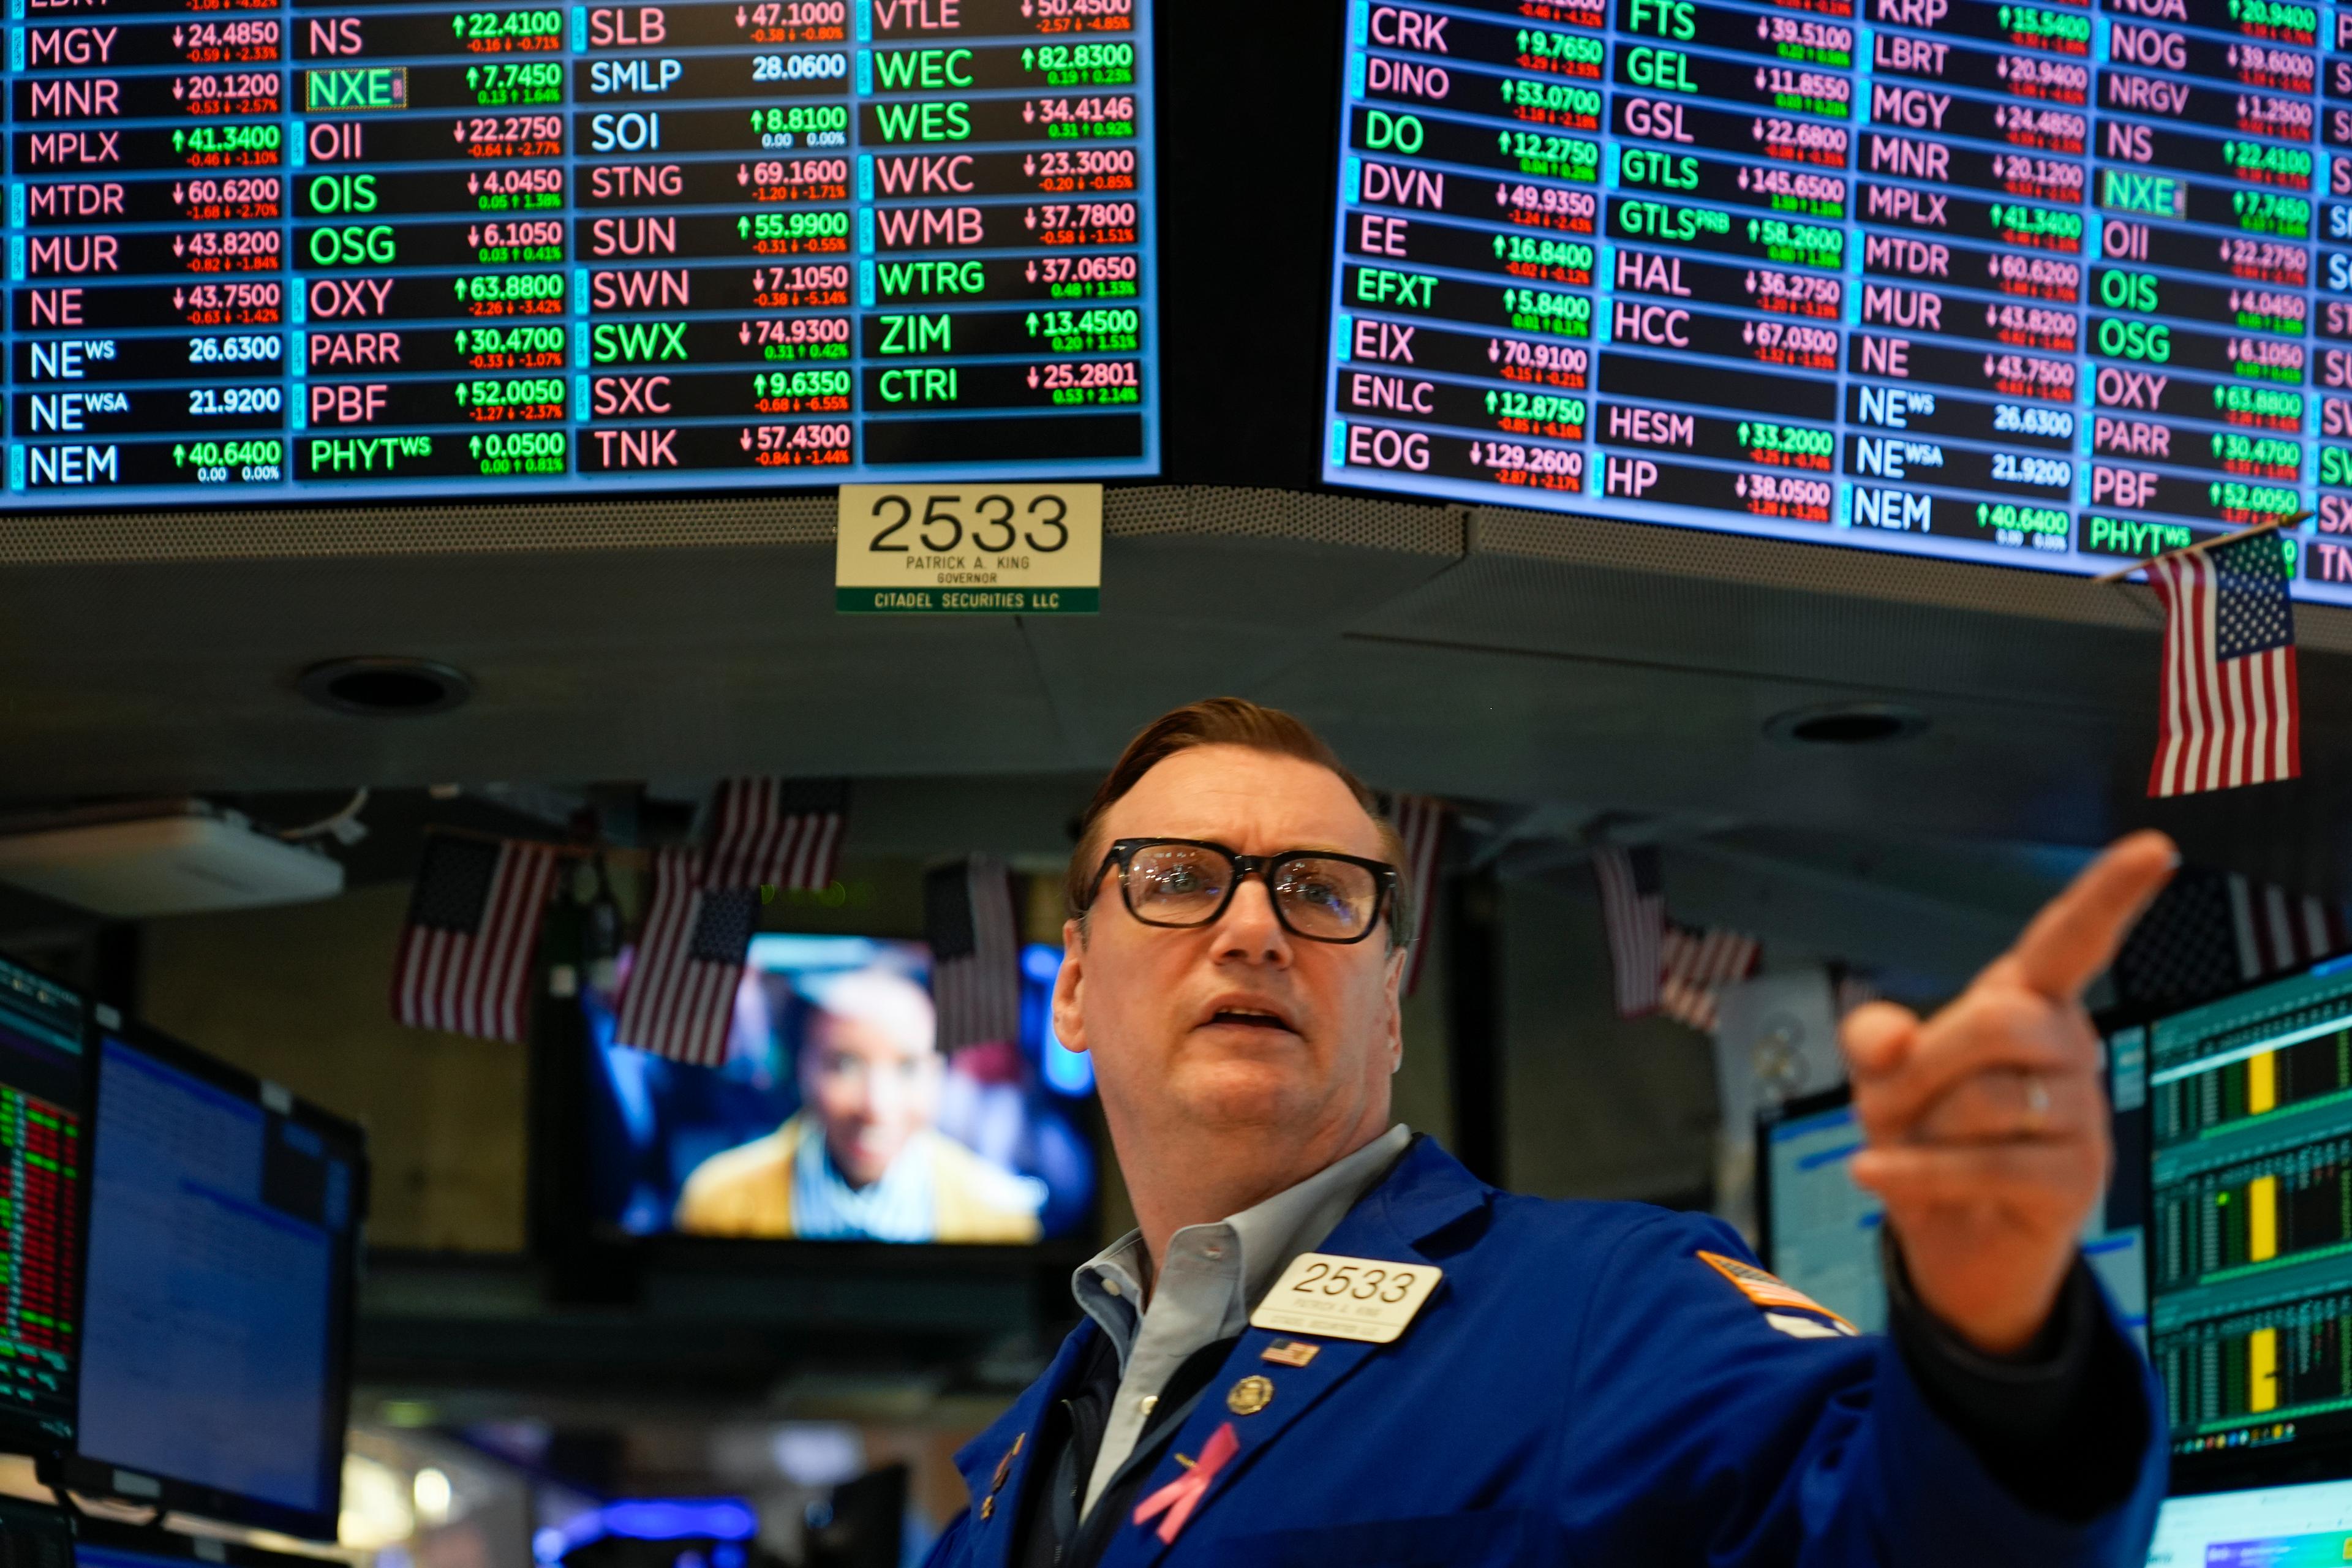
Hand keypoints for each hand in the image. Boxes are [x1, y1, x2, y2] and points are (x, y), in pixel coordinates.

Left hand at [1842, 831, 2177, 1355]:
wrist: (1955, 1238)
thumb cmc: (1930, 1134)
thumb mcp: (1884, 1074)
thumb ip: (1872, 1038)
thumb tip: (1890, 1043)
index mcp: (2031, 1003)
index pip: (2073, 939)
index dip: (2109, 894)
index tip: (2155, 849)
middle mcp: (2070, 1046)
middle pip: (1996, 1022)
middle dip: (1923, 1064)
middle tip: (1892, 1100)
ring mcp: (2084, 1114)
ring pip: (1986, 1100)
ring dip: (1919, 1127)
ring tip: (1918, 1145)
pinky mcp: (2078, 1178)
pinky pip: (1983, 1163)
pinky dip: (1912, 1172)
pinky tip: (1874, 1173)